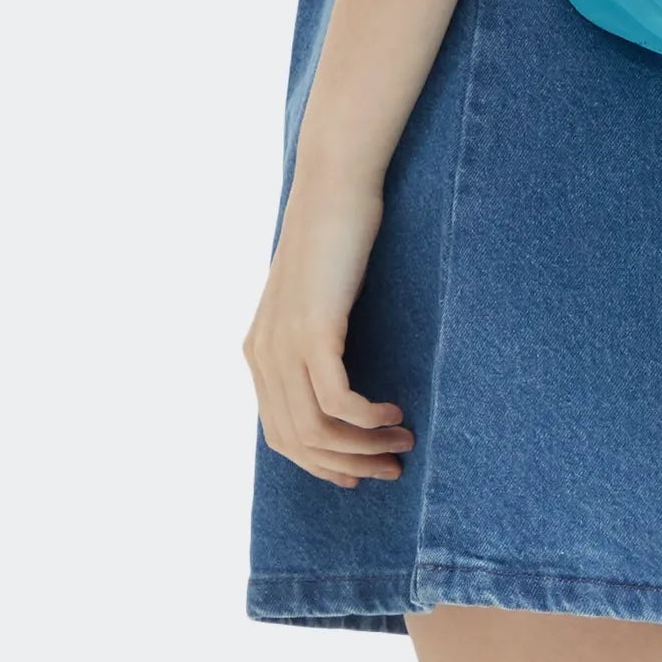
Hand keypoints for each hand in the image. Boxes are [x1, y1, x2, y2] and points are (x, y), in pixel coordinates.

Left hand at [243, 173, 414, 487]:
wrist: (333, 188)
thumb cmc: (335, 238)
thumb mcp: (315, 299)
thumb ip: (312, 339)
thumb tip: (337, 384)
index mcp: (259, 353)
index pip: (282, 436)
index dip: (323, 464)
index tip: (362, 473)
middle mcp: (264, 355)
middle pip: (298, 442)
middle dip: (348, 464)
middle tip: (393, 466)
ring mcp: (285, 344)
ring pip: (317, 429)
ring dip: (364, 447)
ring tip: (403, 442)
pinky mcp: (313, 330)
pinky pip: (336, 400)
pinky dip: (367, 419)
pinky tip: (394, 413)